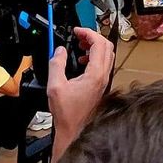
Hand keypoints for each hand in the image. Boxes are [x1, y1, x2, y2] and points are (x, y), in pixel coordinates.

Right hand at [48, 28, 114, 143]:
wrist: (74, 130)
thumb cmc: (67, 114)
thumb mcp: (55, 86)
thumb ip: (56, 64)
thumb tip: (58, 50)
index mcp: (96, 74)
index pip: (99, 44)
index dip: (88, 33)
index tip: (77, 31)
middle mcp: (103, 76)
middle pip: (106, 46)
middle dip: (92, 37)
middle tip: (78, 36)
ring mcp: (104, 81)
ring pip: (106, 55)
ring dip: (94, 46)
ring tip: (79, 46)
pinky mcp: (101, 85)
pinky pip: (102, 64)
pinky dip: (93, 56)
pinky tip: (80, 61)